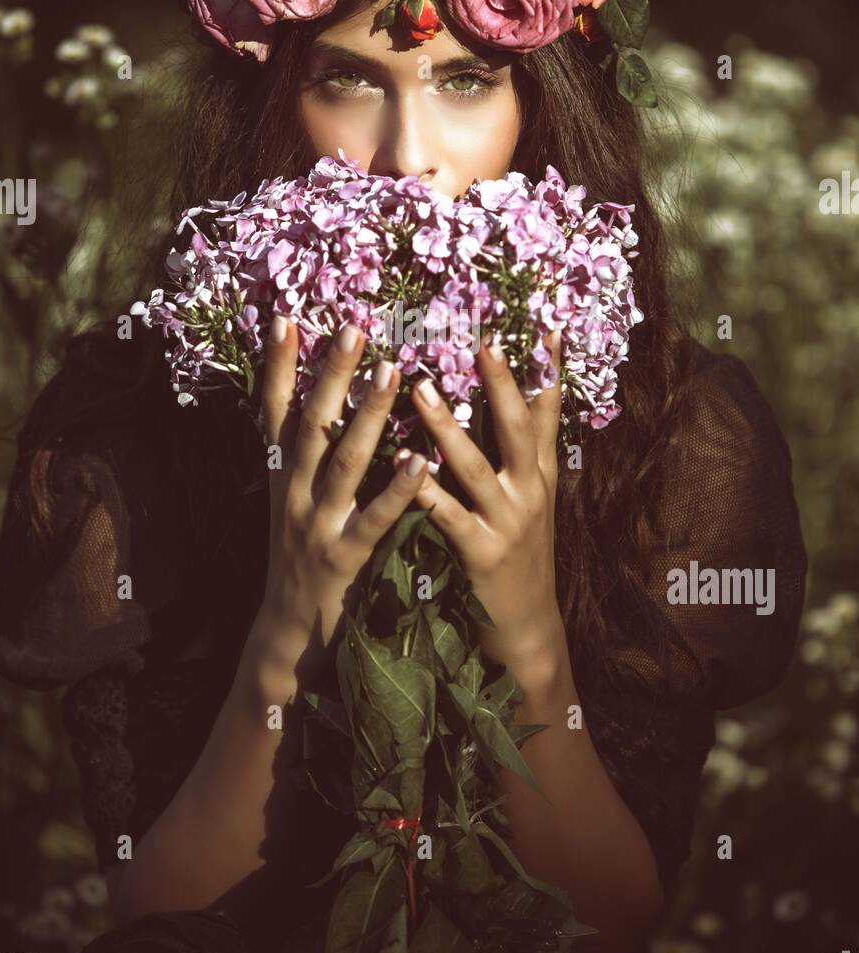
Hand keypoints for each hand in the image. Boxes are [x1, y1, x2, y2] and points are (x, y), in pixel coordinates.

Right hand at [260, 316, 428, 651]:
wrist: (290, 634)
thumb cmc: (304, 558)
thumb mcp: (294, 501)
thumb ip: (305, 457)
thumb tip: (316, 402)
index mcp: (284, 476)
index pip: (274, 411)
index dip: (276, 366)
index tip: (284, 318)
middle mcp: (295, 492)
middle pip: (311, 423)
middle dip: (331, 374)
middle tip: (353, 328)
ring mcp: (318, 524)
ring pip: (344, 462)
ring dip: (368, 416)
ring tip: (393, 372)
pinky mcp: (345, 557)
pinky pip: (374, 517)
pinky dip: (396, 488)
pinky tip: (419, 460)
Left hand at [396, 328, 566, 686]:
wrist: (527, 628)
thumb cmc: (516, 553)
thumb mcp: (529, 498)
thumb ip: (519, 453)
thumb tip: (511, 402)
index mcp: (539, 474)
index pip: (547, 412)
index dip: (546, 370)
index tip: (543, 324)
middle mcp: (530, 491)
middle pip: (519, 428)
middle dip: (502, 384)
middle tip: (483, 341)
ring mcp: (508, 522)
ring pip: (477, 466)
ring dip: (448, 427)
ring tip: (422, 390)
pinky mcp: (482, 554)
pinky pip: (450, 517)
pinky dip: (427, 491)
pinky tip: (405, 470)